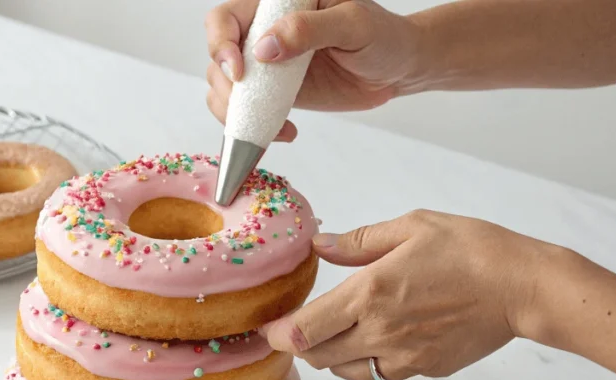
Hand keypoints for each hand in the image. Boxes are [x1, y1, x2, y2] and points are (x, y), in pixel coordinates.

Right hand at [205, 0, 422, 140]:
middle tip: (249, 105)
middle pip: (217, 57)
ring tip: (271, 126)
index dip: (220, 43)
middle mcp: (263, 33)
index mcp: (277, 5)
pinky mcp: (273, 95)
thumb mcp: (353, 24)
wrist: (398, 68)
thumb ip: (309, 29)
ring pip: (224, 89)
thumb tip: (265, 48)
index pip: (225, 18)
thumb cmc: (382, 36)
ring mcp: (266, 67)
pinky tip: (284, 132)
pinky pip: (246, 112)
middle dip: (225, 87)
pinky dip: (253, 127)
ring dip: (234, 112)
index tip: (240, 71)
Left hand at [262, 210, 549, 379]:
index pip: (304, 330)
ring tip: (329, 335)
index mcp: (370, 294)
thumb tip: (320, 243)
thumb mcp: (412, 227)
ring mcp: (402, 357)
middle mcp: (380, 332)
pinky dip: (361, 366)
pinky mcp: (422, 370)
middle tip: (294, 330)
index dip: (278, 335)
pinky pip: (376, 376)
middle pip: (317, 357)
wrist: (523, 288)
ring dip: (328, 357)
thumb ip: (358, 242)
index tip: (268, 329)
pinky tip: (367, 344)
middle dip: (299, 346)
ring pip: (344, 372)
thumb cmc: (472, 250)